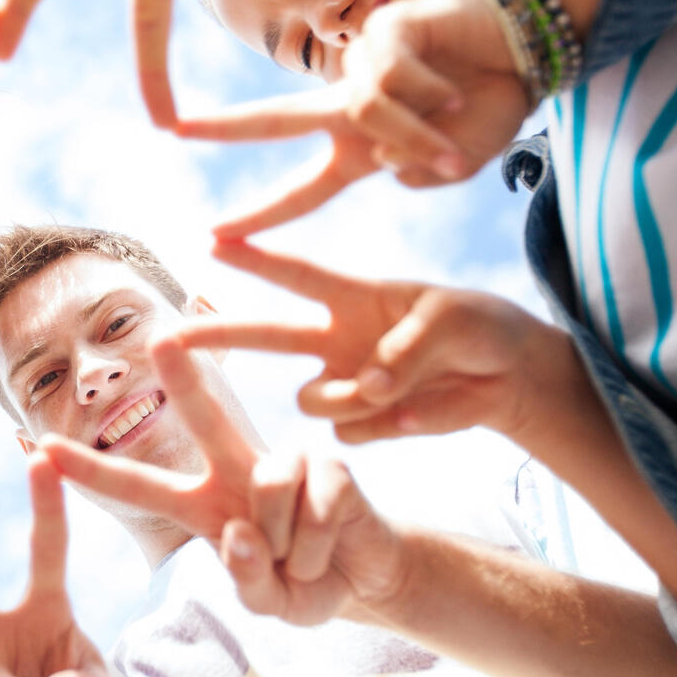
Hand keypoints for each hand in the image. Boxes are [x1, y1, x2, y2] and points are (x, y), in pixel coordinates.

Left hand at [40, 335, 405, 625]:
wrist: (366, 577)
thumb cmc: (301, 583)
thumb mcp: (265, 601)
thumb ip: (245, 580)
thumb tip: (240, 532)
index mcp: (201, 504)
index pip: (135, 487)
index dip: (89, 471)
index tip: (40, 445)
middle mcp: (235, 468)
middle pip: (205, 415)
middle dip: (185, 376)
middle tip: (162, 337)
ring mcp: (285, 461)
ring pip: (268, 488)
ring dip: (286, 546)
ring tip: (300, 558)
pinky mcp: (329, 465)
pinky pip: (314, 507)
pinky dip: (319, 546)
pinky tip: (328, 547)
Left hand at [176, 0, 527, 235]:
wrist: (524, 49)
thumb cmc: (489, 107)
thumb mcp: (455, 164)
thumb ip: (417, 172)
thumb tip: (380, 157)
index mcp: (359, 148)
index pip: (304, 190)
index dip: (264, 215)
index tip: (214, 236)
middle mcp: (349, 106)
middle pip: (275, 119)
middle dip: (226, 127)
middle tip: (176, 129)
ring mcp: (362, 66)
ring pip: (367, 111)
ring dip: (418, 134)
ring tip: (460, 134)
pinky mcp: (384, 30)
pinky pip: (396, 78)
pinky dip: (435, 94)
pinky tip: (458, 88)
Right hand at [180, 238, 584, 445]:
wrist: (507, 375)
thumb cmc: (476, 327)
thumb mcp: (449, 321)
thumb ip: (403, 350)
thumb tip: (368, 389)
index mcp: (354, 297)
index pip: (296, 274)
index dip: (255, 258)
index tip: (212, 242)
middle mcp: (337, 339)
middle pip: (265, 336)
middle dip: (218, 335)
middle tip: (168, 339)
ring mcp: (348, 383)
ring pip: (313, 399)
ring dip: (348, 400)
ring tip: (392, 390)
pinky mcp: (366, 424)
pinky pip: (351, 434)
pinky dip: (383, 425)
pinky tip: (416, 411)